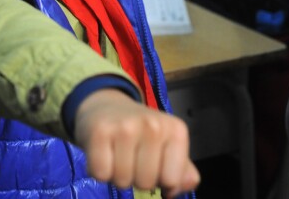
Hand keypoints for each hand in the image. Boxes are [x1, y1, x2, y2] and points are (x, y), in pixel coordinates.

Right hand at [73, 89, 199, 195]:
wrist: (106, 106)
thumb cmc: (139, 132)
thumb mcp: (166, 146)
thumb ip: (181, 169)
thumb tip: (190, 182)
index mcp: (176, 130)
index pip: (172, 180)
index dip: (160, 181)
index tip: (153, 165)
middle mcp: (153, 125)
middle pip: (146, 183)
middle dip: (136, 179)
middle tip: (131, 160)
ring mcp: (126, 127)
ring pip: (122, 180)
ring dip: (117, 176)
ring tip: (117, 157)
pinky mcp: (100, 131)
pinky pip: (100, 173)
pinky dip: (99, 171)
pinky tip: (103, 154)